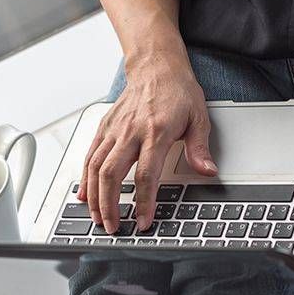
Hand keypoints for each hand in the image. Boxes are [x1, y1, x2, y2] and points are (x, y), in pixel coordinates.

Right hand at [79, 58, 216, 233]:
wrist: (156, 66)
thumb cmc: (177, 91)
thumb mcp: (198, 117)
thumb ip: (200, 148)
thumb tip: (208, 171)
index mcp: (156, 131)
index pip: (146, 174)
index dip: (143, 201)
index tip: (143, 221)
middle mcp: (130, 131)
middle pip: (112, 174)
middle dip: (110, 205)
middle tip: (114, 227)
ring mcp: (114, 130)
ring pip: (95, 168)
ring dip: (95, 197)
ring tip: (98, 219)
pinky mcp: (103, 128)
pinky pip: (89, 156)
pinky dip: (85, 179)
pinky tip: (85, 196)